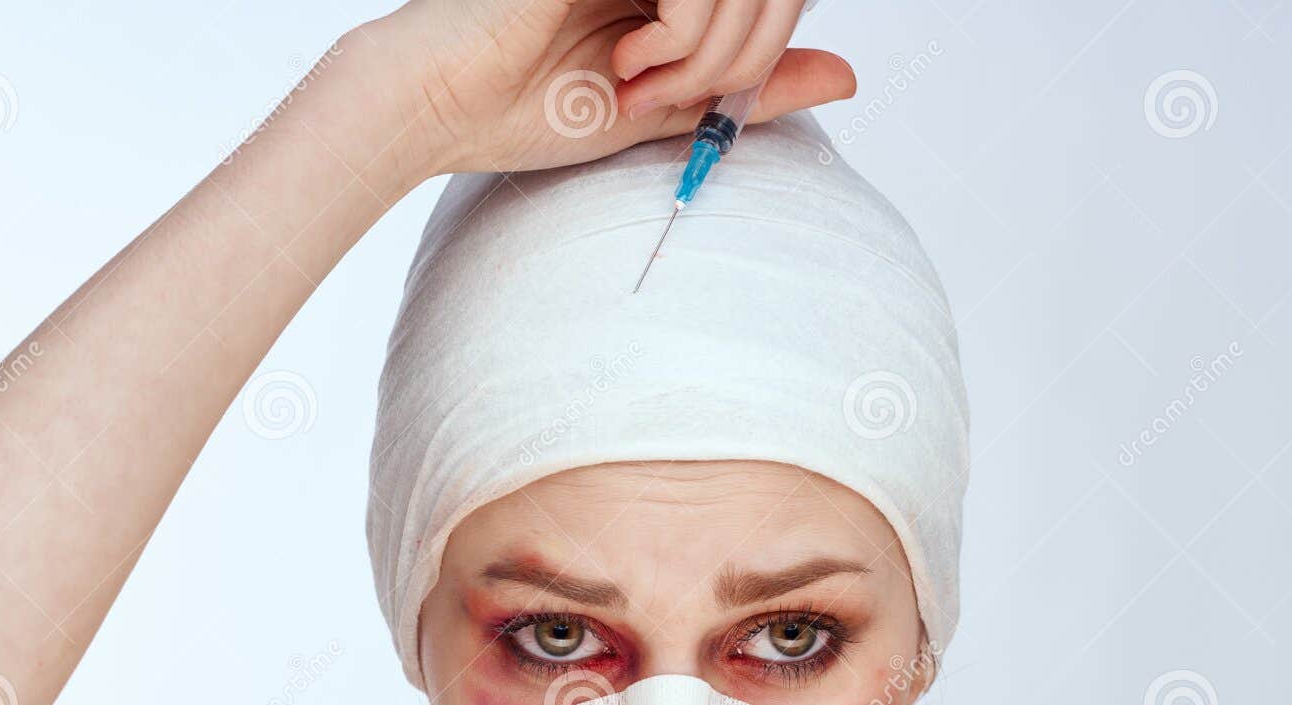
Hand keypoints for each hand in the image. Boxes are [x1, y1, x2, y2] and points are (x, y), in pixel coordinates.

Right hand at [362, 0, 853, 178]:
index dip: (762, 54)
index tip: (692, 94)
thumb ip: (754, 89)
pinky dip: (685, 39)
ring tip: (637, 78)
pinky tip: (626, 55)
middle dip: (739, 60)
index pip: (777, 1)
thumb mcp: (667, 107)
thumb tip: (849, 75)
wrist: (442, 104)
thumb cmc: (527, 109)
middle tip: (662, 92)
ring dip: (708, 55)